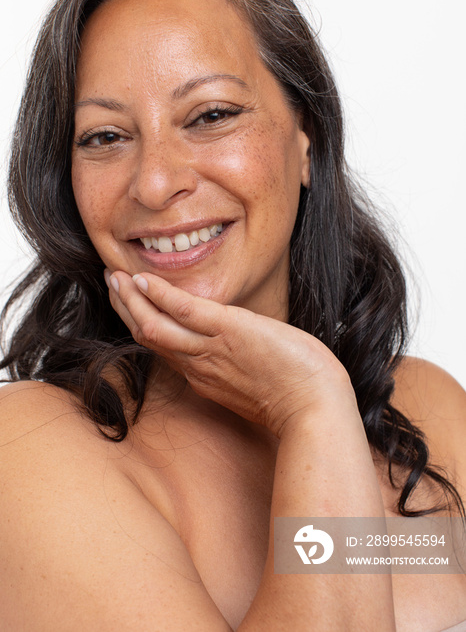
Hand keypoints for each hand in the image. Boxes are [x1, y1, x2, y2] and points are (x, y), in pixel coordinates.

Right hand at [106, 270, 353, 434]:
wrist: (315, 408)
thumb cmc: (297, 396)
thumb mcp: (256, 383)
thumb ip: (238, 367)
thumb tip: (243, 348)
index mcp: (205, 377)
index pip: (164, 348)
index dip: (143, 325)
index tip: (132, 305)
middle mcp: (198, 367)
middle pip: (148, 337)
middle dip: (126, 308)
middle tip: (111, 283)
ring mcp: (209, 351)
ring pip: (153, 326)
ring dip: (130, 300)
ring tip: (115, 276)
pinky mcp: (226, 332)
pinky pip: (182, 311)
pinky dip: (159, 295)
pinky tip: (144, 279)